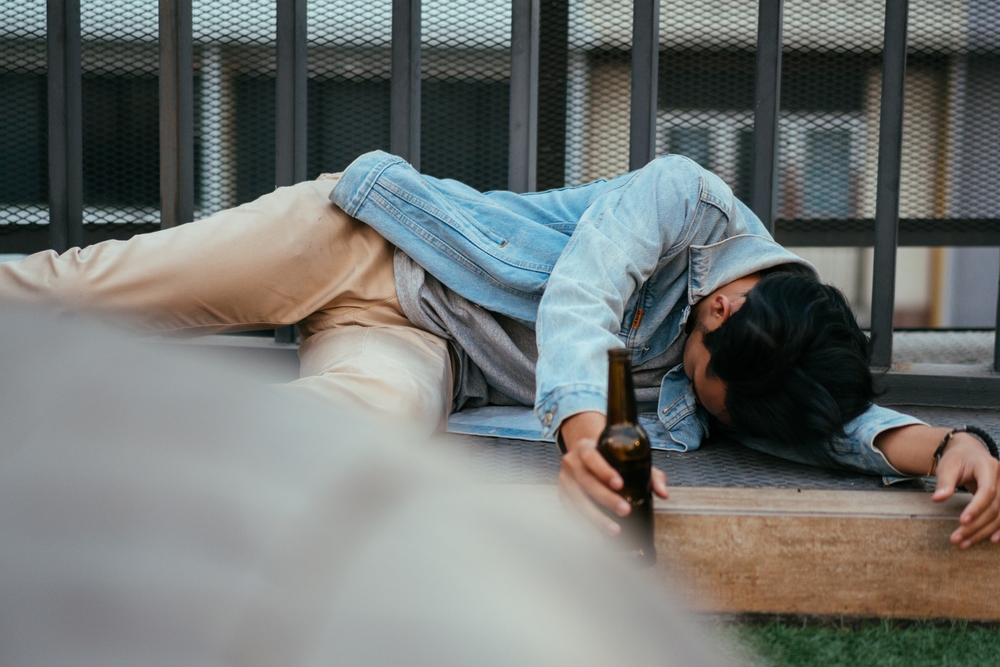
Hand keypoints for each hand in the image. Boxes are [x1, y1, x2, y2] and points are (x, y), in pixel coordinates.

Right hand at [556, 411, 668, 534]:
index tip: (620, 484)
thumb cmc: (610, 458)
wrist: (583, 456)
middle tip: (625, 511)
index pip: (592, 457)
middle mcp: (571, 462)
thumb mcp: (629, 459)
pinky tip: (598, 537)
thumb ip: (650, 474)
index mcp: (586, 447)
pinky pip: (571, 512)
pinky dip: (584, 526)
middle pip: (585, 481)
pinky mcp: (562, 496)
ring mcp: (564, 480)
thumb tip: (663, 493)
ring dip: (595, 517)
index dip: (604, 471)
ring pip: (577, 500)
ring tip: (615, 530)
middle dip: (605, 498)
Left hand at [932, 432, 999, 549]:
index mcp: (988, 466)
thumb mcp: (947, 466)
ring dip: (983, 532)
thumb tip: (938, 499)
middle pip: (994, 507)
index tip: (962, 522)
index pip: (988, 491)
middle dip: (976, 526)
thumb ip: (944, 483)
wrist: (969, 453)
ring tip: (963, 544)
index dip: (977, 508)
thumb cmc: (956, 459)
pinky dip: (999, 529)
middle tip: (956, 539)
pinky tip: (990, 540)